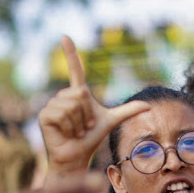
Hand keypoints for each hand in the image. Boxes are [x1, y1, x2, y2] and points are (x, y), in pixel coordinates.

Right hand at [39, 35, 150, 172]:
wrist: (77, 156)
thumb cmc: (90, 139)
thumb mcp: (111, 121)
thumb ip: (127, 111)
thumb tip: (149, 105)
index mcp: (77, 94)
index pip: (75, 70)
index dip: (71, 54)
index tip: (65, 36)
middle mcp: (63, 96)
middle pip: (81, 93)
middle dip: (87, 113)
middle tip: (84, 127)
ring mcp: (52, 105)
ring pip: (72, 104)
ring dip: (79, 123)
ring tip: (75, 131)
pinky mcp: (45, 115)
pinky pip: (62, 114)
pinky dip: (69, 127)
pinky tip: (66, 134)